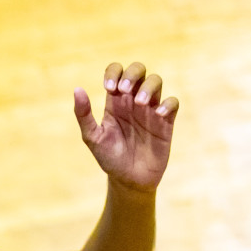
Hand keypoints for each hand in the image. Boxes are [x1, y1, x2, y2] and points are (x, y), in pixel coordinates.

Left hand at [74, 61, 178, 193]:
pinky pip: (172, 102)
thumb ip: (84, 115)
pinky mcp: (166, 121)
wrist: (129, 180)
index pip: (116, 71)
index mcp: (115, 102)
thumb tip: (77, 89)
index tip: (110, 89)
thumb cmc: (110, 158)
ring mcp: (151, 109)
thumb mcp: (93, 138)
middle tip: (124, 91)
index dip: (114, 72)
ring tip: (140, 104)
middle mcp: (133, 101)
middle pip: (138, 69)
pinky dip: (167, 103)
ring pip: (156, 81)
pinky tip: (158, 114)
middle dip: (132, 74)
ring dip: (148, 87)